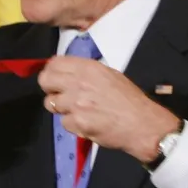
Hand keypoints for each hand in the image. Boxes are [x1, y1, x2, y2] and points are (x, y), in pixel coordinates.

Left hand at [38, 56, 180, 162]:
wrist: (142, 124)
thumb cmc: (129, 100)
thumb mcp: (109, 76)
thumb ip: (86, 73)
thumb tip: (66, 73)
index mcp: (88, 68)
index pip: (55, 63)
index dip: (51, 71)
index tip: (54, 78)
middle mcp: (79, 82)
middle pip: (45, 81)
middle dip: (49, 88)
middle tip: (58, 95)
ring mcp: (76, 103)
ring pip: (51, 103)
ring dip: (61, 109)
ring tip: (78, 111)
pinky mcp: (77, 122)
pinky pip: (63, 122)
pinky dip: (73, 125)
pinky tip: (86, 123)